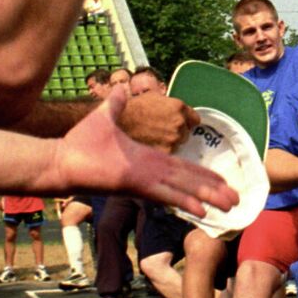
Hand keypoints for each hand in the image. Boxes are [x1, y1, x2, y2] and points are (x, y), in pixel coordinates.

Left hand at [52, 91, 235, 217]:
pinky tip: (202, 210)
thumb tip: (123, 87)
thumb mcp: (105, 116)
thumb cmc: (80, 143)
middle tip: (237, 199)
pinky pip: (165, 194)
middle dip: (215, 189)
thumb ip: (118, 104)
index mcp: (148, 160)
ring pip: (184, 190)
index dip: (203, 175)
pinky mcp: (135, 185)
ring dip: (208, 197)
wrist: (60, 159)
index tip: (223, 181)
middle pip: (190, 181)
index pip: (182, 168)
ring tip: (230, 206)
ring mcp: (145, 180)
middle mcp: (151, 172)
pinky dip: (184, 201)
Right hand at [118, 92, 198, 152]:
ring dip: (169, 144)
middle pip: (186, 133)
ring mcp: (173, 139)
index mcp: (178, 107)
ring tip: (154, 140)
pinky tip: (151, 148)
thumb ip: (168, 103)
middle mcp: (179, 123)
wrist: (117, 124)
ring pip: (178, 145)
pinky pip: (169, 154)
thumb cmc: (131, 110)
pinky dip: (162, 152)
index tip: (182, 125)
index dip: (187, 122)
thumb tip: (172, 107)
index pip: (195, 119)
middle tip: (162, 133)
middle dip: (177, 134)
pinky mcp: (166, 152)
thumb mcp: (152, 98)